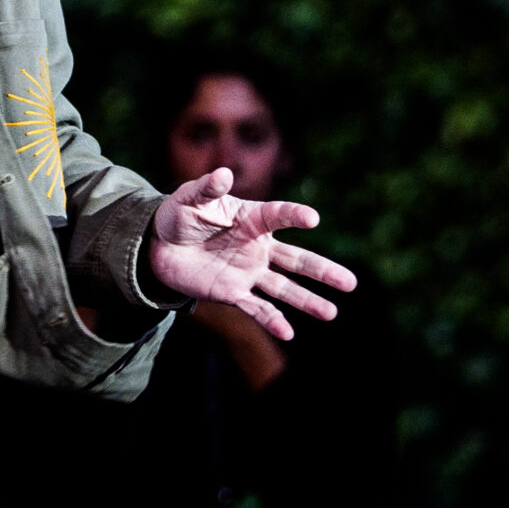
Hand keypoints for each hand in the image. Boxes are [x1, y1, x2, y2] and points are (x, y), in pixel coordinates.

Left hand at [145, 168, 356, 341]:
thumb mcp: (189, 198)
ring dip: (307, 301)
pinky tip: (288, 334)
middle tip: (350, 283)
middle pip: (297, 260)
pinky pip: (256, 308)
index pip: (278, 215)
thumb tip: (222, 173)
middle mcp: (258, 247)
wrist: (158, 245)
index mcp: (252, 219)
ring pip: (284, 288)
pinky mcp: (233, 292)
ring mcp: (248, 272)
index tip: (312, 219)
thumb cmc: (180, 215)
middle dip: (323, 271)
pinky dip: (271, 321)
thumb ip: (207, 188)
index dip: (294, 215)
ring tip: (332, 313)